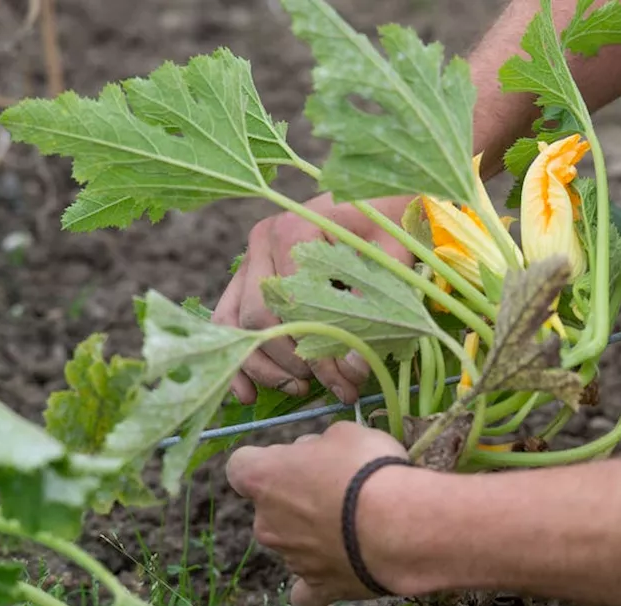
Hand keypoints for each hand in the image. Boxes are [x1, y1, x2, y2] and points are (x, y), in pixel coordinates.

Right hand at [214, 193, 413, 404]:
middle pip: (260, 318)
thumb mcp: (393, 257)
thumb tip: (353, 368)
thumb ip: (373, 305)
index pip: (294, 305)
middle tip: (327, 386)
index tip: (347, 381)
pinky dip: (238, 359)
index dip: (318, 351)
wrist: (382, 197)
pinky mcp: (248, 276)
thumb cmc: (390, 225)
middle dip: (291, 362)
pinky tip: (248, 393)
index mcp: (295, 229)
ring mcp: (251, 258)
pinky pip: (228, 320)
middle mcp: (262, 241)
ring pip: (238, 324)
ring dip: (264, 366)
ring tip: (301, 388)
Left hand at [225, 422, 413, 605]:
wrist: (397, 525)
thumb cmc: (365, 469)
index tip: (294, 459)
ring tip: (359, 525)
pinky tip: (338, 570)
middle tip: (339, 489)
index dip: (266, 461)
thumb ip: (319, 446)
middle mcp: (266, 522)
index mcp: (263, 478)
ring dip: (315, 533)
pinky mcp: (319, 587)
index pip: (241, 466)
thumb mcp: (344, 434)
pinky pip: (307, 591)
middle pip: (270, 507)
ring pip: (292, 542)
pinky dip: (319, 580)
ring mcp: (290, 559)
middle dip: (298, 498)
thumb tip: (317, 456)